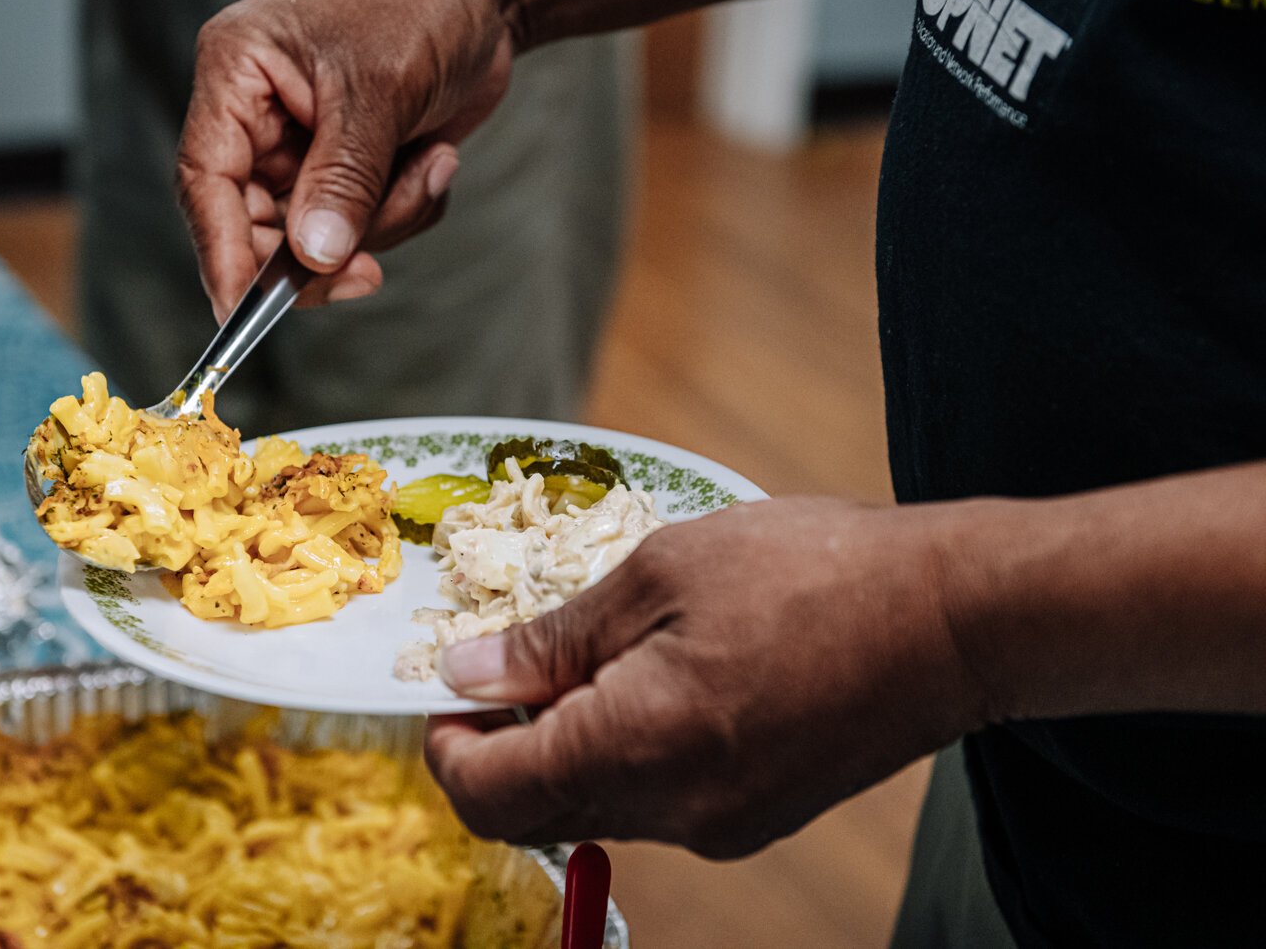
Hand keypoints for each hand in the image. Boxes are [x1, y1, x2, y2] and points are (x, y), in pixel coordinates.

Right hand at [176, 0, 513, 321]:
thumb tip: (311, 257)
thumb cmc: (421, 0)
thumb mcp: (377, 91)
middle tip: (367, 270)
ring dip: (383, 219)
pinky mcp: (353, 166)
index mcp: (237, 74)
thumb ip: (342, 180)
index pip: (205, 180)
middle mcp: (260, 114)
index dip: (220, 254)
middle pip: (258, 225)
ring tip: (429, 163)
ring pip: (320, 236)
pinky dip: (407, 208)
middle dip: (322, 249)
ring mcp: (307, 144)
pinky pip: (367, 226)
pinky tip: (436, 158)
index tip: (244, 313)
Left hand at [425, 497, 990, 857]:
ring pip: (596, 808)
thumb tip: (468, 673)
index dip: (446, 747)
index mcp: (637, 746)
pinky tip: (651, 680)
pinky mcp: (757, 818)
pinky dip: (623, 754)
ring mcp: (722, 825)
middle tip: (505, 664)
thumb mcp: (661, 574)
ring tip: (590, 655)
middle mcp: (675, 812)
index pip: (493, 796)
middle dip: (500, 747)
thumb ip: (552, 638)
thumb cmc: (815, 574)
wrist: (956, 618)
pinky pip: (656, 802)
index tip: (443, 692)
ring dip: (563, 747)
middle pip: (538, 814)